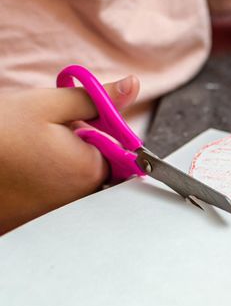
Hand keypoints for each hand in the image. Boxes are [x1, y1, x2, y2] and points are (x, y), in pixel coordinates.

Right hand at [0, 76, 139, 233]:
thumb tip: (132, 86)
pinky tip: (22, 168)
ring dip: (61, 161)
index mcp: (90, 169)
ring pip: (74, 179)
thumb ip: (97, 99)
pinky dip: (43, 178)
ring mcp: (56, 212)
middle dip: (80, 145)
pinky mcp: (35, 219)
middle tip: (44, 136)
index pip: (120, 149)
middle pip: (98, 165)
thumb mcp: (48, 105)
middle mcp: (79, 198)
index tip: (75, 122)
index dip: (100, 129)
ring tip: (28, 151)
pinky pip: (53, 194)